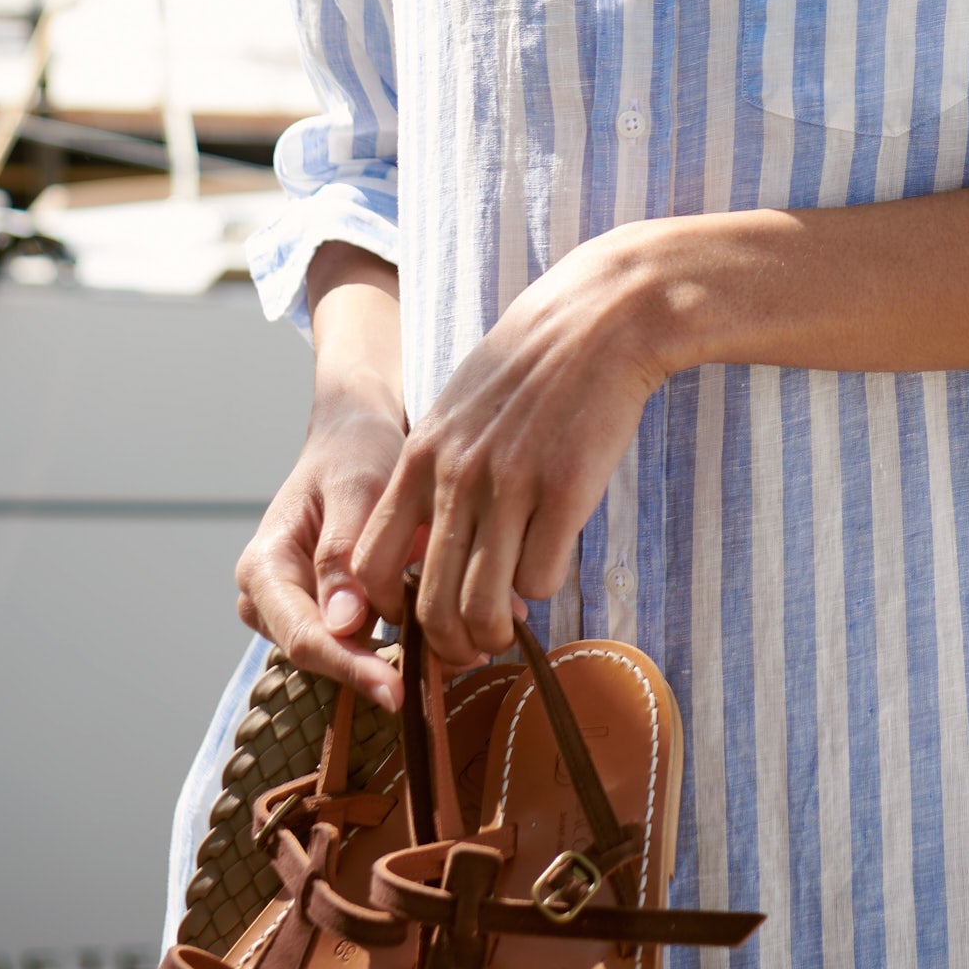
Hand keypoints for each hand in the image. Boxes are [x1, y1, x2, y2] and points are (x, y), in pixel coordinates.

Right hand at [236, 250, 408, 705]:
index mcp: (264, 568)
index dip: (350, 667)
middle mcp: (269, 599)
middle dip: (380, 670)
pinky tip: (451, 639)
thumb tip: (344, 626)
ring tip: (462, 655)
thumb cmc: (354, 452)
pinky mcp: (328, 613)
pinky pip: (360, 641)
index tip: (397, 690)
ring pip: (343, 654)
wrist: (357, 434)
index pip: (303, 636)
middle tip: (451, 672)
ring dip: (397, 659)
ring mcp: (296, 610)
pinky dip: (403, 641)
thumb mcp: (355, 489)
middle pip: (322, 655)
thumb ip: (344, 554)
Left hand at [352, 231, 664, 667]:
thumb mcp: (454, 408)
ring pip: (484, 605)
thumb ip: (432, 470)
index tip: (413, 617)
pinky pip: (542, 579)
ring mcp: (510, 487)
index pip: (369, 564)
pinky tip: (550, 564)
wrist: (598, 320)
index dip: (386, 609)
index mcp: (420, 458)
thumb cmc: (528, 365)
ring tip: (507, 629)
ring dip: (495, 633)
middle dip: (447, 644)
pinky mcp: (565, 493)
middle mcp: (456, 478)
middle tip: (469, 648)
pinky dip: (543, 588)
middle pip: (428, 603)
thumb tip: (421, 538)